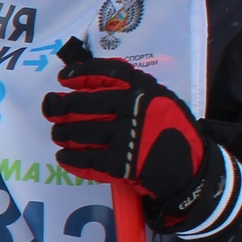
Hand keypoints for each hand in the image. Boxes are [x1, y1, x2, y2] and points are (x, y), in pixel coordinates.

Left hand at [42, 37, 222, 223]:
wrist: (190, 170)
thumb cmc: (169, 131)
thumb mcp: (158, 100)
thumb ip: (130, 90)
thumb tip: (84, 84)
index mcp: (144, 88)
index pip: (105, 72)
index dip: (79, 73)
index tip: (63, 78)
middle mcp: (133, 108)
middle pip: (81, 105)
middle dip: (59, 107)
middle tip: (50, 109)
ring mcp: (126, 137)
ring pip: (79, 133)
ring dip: (62, 134)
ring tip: (58, 134)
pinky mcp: (121, 165)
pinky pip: (86, 160)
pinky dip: (70, 159)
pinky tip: (63, 157)